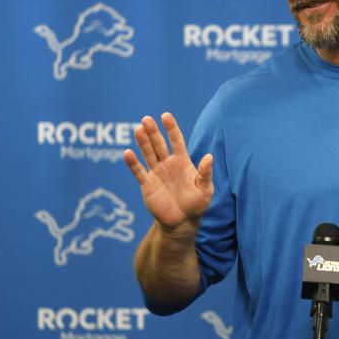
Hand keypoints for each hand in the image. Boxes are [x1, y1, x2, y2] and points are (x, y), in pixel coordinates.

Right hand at [123, 112, 213, 234]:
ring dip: (143, 142)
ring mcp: (156, 173)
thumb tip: (210, 156)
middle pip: (159, 144)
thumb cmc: (197, 204)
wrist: (182, 222)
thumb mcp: (205, 189)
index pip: (176, 140)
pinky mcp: (147, 185)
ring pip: (148, 154)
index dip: (171, 128)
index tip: (165, 116)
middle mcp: (168, 164)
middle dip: (153, 132)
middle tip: (146, 119)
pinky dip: (133, 163)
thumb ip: (205, 173)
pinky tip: (128, 153)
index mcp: (182, 162)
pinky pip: (139, 171)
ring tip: (138, 129)